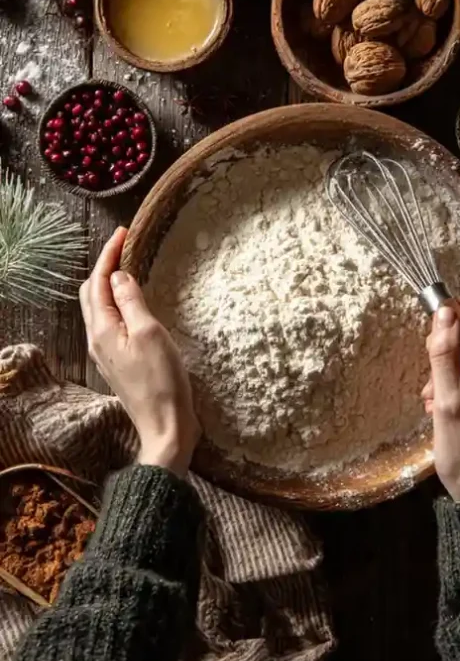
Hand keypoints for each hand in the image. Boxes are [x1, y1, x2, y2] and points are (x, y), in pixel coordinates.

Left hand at [80, 227, 199, 477]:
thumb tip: (120, 276)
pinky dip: (118, 303)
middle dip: (104, 266)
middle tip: (125, 245)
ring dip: (110, 284)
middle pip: (92, 293)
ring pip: (99, 308)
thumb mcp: (150, 333)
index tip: (124, 232)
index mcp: (102, 329)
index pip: (98, 282)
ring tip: (129, 266)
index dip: (109, 254)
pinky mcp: (119, 361)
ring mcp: (107, 352)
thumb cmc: (162, 381)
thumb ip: (132, 301)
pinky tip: (134, 301)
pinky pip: (111, 323)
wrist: (166, 427)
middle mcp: (98, 339)